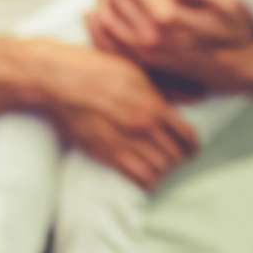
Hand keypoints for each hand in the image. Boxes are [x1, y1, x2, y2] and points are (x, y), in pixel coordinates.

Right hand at [25, 39, 196, 189]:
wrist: (59, 81)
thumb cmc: (94, 70)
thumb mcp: (136, 71)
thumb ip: (164, 89)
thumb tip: (194, 97)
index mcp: (153, 105)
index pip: (187, 136)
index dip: (192, 147)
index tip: (190, 150)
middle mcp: (142, 128)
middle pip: (174, 157)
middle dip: (177, 160)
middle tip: (173, 159)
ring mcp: (123, 143)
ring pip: (157, 171)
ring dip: (161, 173)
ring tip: (158, 169)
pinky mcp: (103, 153)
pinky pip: (134, 177)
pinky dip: (145, 182)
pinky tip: (145, 179)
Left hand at [85, 0, 252, 93]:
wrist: (236, 67)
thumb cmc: (233, 31)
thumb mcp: (225, 1)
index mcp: (167, 17)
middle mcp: (148, 37)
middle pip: (116, 0)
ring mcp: (140, 53)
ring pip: (105, 22)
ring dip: (101, 0)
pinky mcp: (139, 63)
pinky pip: (106, 46)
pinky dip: (94, 28)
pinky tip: (91, 14)